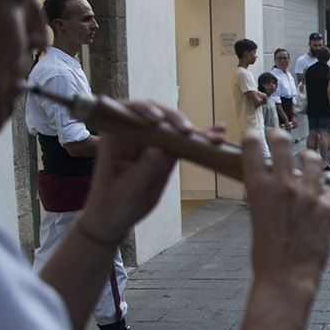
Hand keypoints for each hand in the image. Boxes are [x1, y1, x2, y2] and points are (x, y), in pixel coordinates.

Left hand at [82, 99, 210, 239]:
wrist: (116, 218)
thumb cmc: (112, 203)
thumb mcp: (127, 189)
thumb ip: (143, 169)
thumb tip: (161, 150)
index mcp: (117, 136)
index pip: (130, 113)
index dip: (145, 110)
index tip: (157, 121)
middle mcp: (135, 134)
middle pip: (158, 115)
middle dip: (175, 120)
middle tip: (188, 131)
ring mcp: (153, 143)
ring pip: (175, 128)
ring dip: (196, 129)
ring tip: (215, 135)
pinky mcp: (168, 154)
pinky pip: (185, 143)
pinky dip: (201, 140)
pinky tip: (217, 136)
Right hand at [246, 130, 329, 288]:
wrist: (287, 278)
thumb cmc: (266, 253)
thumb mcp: (256, 217)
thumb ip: (263, 194)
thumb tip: (268, 179)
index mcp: (258, 188)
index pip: (253, 145)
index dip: (254, 136)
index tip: (255, 135)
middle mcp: (283, 185)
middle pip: (283, 141)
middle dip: (279, 137)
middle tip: (280, 140)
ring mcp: (308, 194)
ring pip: (312, 159)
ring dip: (307, 159)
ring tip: (305, 163)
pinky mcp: (328, 207)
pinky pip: (328, 187)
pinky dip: (323, 190)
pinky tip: (319, 197)